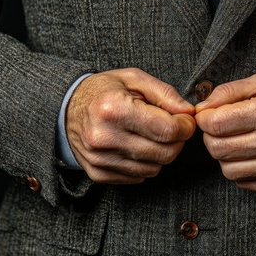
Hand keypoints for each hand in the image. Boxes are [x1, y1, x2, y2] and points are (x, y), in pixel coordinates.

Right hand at [66, 68, 195, 183]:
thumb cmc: (104, 90)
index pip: (167, 130)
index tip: (185, 120)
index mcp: (114, 109)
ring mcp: (100, 159)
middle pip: (165, 153)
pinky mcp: (99, 174)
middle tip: (171, 127)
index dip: (185, 126)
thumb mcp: (134, 79)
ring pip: (154, 168)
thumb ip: (165, 93)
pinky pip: (139, 177)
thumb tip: (189, 112)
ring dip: (161, 153)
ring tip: (150, 135)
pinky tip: (136, 146)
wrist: (66, 108)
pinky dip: (145, 163)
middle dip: (177, 141)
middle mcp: (104, 137)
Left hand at [195, 73, 255, 191]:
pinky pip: (246, 183)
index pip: (215, 124)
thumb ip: (229, 91)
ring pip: (228, 170)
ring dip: (224, 156)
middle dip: (210, 138)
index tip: (208, 116)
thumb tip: (201, 108)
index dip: (204, 120)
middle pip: (217, 148)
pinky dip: (241, 171)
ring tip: (236, 142)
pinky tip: (250, 156)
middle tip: (219, 129)